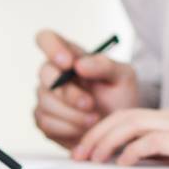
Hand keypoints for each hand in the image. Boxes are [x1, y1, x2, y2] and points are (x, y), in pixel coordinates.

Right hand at [32, 29, 140, 148]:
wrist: (121, 128)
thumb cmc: (121, 96)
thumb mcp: (123, 76)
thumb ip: (104, 66)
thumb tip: (79, 65)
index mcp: (71, 55)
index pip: (46, 38)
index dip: (51, 47)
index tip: (68, 63)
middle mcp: (54, 74)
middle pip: (45, 74)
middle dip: (69, 93)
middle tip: (90, 104)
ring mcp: (47, 98)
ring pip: (45, 102)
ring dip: (72, 114)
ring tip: (95, 119)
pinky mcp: (45, 120)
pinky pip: (46, 123)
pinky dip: (68, 129)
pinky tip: (84, 130)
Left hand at [71, 108, 168, 168]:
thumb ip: (162, 154)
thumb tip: (131, 164)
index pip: (128, 116)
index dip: (102, 130)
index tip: (86, 148)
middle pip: (124, 116)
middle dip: (96, 134)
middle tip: (80, 154)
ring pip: (132, 123)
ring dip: (107, 141)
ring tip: (93, 158)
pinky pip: (151, 141)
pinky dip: (132, 151)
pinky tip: (122, 163)